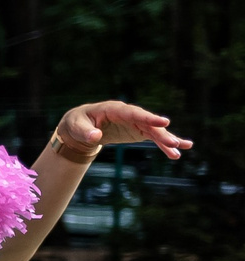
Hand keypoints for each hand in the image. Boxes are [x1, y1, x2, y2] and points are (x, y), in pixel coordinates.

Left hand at [55, 101, 189, 161]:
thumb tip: (96, 137)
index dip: (148, 118)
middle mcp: (128, 114)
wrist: (80, 127)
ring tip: (184, 147)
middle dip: (161, 133)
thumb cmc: (78, 124)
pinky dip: (165, 144)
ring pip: (154, 131)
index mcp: (114, 109)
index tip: (164, 123)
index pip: (133, 113)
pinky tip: (178, 151)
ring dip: (168, 139)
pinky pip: (154, 137)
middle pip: (147, 123)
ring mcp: (135, 122)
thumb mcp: (77, 127)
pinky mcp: (138, 131)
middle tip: (174, 143)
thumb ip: (86, 132)